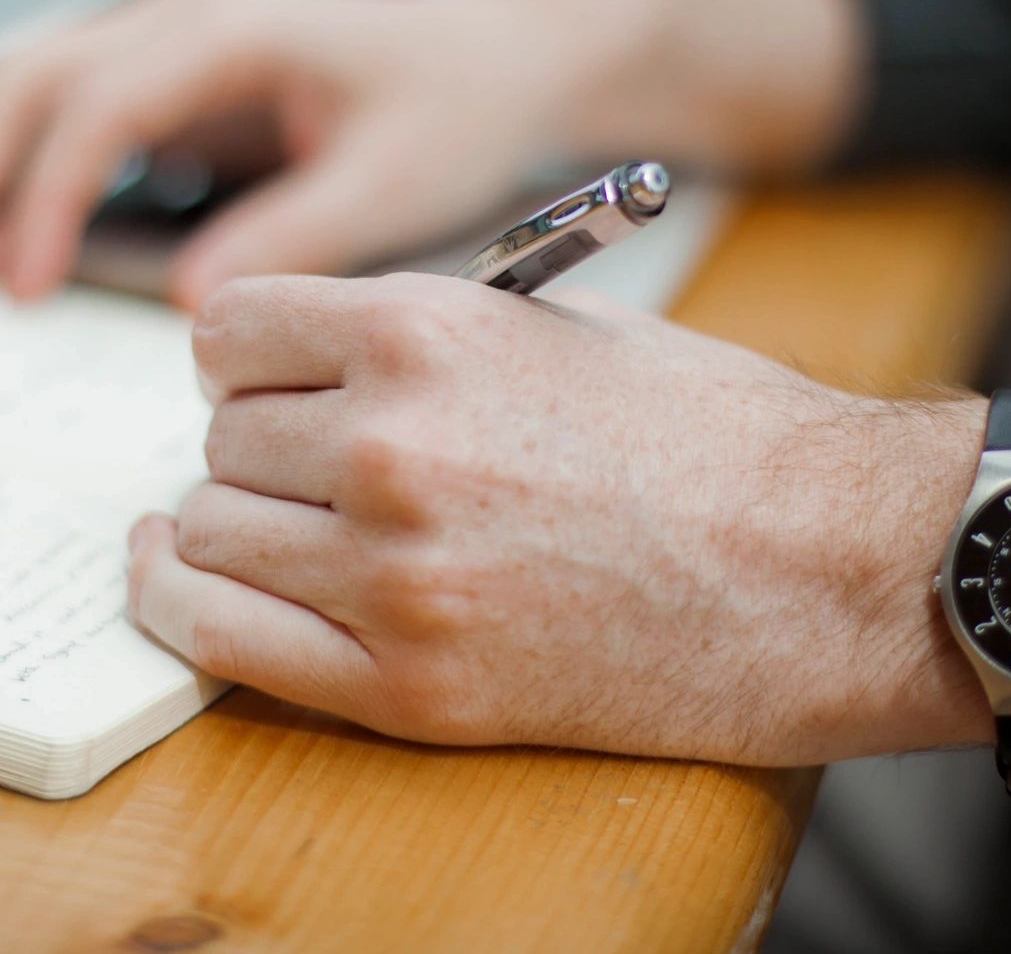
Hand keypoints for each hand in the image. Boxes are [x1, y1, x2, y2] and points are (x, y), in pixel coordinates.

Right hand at [0, 0, 609, 306]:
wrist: (502, 65)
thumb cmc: (456, 113)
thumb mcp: (392, 183)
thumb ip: (294, 236)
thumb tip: (193, 305)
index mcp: (232, 32)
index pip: (98, 103)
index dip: (45, 196)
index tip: (23, 288)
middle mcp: (182, 21)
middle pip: (27, 76)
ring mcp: (168, 45)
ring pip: (26, 83)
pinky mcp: (169, 84)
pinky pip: (62, 111)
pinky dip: (15, 167)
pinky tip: (2, 242)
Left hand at [126, 271, 990, 765]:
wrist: (829, 568)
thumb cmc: (714, 434)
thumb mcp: (560, 325)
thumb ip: (420, 331)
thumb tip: (308, 350)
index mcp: (426, 332)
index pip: (230, 329)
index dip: (245, 353)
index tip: (265, 376)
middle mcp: (391, 445)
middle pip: (223, 435)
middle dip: (258, 440)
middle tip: (313, 459)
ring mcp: (395, 575)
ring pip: (211, 530)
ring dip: (235, 522)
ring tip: (288, 522)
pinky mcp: (411, 687)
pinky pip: (224, 639)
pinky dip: (183, 603)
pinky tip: (181, 575)